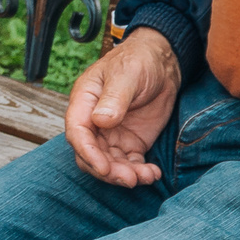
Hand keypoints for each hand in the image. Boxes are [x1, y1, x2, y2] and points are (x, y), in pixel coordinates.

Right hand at [64, 28, 181, 185]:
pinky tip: (152, 173)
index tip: (104, 168)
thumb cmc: (138, 60)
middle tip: (129, 179)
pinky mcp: (131, 142)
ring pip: (110, 164)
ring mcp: (112, 134)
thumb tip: (100, 121)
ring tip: (146, 176)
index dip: (88, 153)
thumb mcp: (126, 74)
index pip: (77, 133)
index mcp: (85, 102)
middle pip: (91, 155)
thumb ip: (113, 98)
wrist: (162, 63)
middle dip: (108, 171)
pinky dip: (140, 172)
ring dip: (125, 175)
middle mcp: (94, 122)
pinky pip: (130, 164)